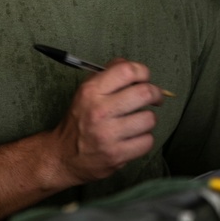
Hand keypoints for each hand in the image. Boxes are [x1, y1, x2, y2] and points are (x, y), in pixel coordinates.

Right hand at [51, 59, 162, 184]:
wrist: (63, 156)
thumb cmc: (80, 120)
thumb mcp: (86, 91)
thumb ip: (108, 74)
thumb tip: (131, 64)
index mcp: (91, 91)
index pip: (127, 70)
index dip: (143, 72)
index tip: (145, 79)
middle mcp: (99, 111)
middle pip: (144, 93)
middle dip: (156, 94)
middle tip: (155, 98)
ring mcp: (107, 134)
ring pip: (149, 119)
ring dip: (147, 120)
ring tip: (138, 122)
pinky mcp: (116, 155)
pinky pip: (147, 141)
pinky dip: (144, 139)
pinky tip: (134, 138)